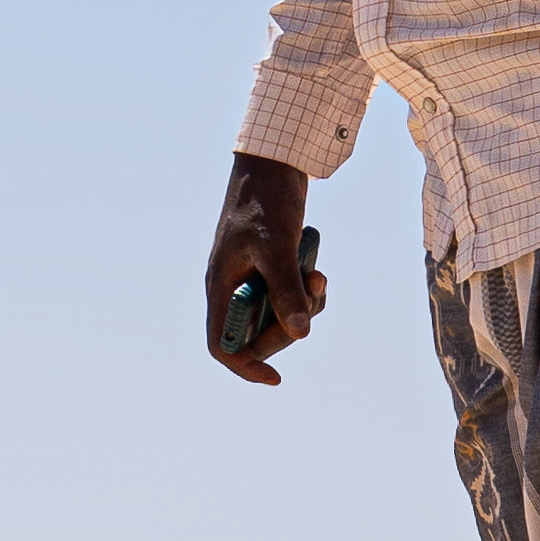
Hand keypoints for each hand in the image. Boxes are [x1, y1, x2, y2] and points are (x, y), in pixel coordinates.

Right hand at [203, 155, 331, 386]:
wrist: (274, 163)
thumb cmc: (266, 200)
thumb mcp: (277, 246)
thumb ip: (286, 291)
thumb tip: (299, 334)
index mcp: (221, 286)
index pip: (222, 344)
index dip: (245, 366)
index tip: (275, 377)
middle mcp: (233, 288)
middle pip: (258, 335)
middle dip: (289, 328)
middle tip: (311, 299)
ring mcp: (253, 279)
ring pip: (280, 317)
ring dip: (305, 307)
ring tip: (318, 277)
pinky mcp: (272, 269)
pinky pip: (292, 297)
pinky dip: (308, 291)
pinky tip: (316, 270)